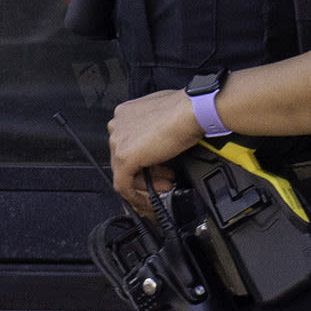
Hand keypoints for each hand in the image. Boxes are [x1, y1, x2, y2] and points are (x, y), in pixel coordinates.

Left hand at [107, 89, 203, 216]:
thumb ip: (157, 129)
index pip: (129, 143)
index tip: (161, 168)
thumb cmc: (187, 109)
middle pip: (125, 159)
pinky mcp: (125, 157)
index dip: (146, 159)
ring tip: (165, 187)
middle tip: (165, 180)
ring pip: (123, 173)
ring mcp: (118, 141)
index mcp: (126, 113)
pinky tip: (149, 201)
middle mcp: (118, 125)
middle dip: (147, 174)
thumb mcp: (167, 117)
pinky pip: (124, 184)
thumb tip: (164, 141)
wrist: (193, 111)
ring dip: (145, 185)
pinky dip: (136, 196)